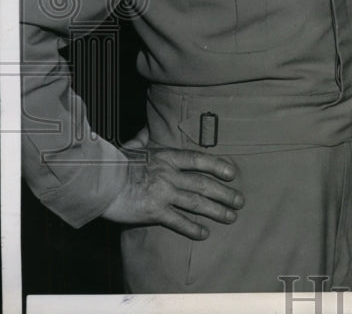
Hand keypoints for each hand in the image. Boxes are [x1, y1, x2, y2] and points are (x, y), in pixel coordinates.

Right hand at [102, 140, 244, 239]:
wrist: (97, 180)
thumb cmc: (115, 163)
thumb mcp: (133, 147)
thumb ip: (144, 139)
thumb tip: (147, 130)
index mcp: (167, 157)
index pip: (200, 160)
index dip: (218, 166)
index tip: (233, 174)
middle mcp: (170, 174)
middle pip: (204, 184)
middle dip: (225, 193)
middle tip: (240, 201)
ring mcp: (163, 193)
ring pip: (197, 203)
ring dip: (217, 211)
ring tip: (231, 217)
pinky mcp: (154, 211)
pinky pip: (178, 221)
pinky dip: (192, 228)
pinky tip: (204, 234)